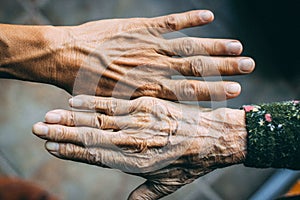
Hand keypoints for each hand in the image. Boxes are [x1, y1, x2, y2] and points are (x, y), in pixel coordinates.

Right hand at [33, 95, 246, 198]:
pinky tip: (75, 102)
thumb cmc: (190, 162)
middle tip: (37, 128)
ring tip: (49, 116)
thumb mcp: (166, 184)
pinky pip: (114, 104)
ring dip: (71, 118)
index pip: (95, 157)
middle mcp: (134, 141)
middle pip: (91, 137)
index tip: (50, 147)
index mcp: (136, 163)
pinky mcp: (147, 104)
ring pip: (98, 119)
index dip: (71, 152)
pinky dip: (92, 103)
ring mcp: (140, 120)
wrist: (215, 136)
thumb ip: (143, 195)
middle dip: (62, 133)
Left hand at [46, 10, 253, 100]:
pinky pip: (170, 22)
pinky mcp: (141, 28)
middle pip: (197, 67)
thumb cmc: (86, 86)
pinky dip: (190, 18)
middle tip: (250, 66)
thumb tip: (151, 121)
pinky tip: (208, 16)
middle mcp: (154, 68)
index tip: (236, 90)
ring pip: (189, 45)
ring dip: (215, 44)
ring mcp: (149, 46)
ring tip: (238, 45)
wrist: (66, 57)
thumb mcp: (112, 107)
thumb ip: (135, 111)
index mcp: (149, 89)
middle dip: (225, 67)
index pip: (190, 91)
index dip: (215, 90)